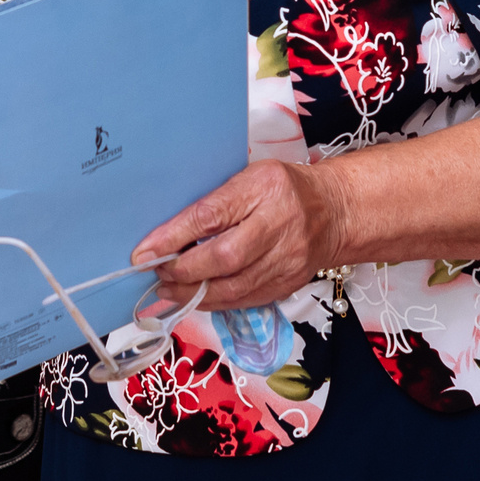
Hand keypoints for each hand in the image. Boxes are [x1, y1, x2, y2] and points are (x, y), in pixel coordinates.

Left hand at [131, 159, 350, 312]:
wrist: (335, 213)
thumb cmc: (283, 190)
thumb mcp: (250, 178)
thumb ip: (216, 202)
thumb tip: (168, 233)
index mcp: (265, 187)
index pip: (211, 215)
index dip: (174, 237)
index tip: (144, 251)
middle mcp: (279, 225)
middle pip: (224, 257)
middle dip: (183, 271)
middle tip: (156, 272)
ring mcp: (287, 259)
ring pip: (234, 287)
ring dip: (193, 293)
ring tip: (168, 291)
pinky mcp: (288, 284)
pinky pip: (245, 301)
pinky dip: (215, 303)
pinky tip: (195, 299)